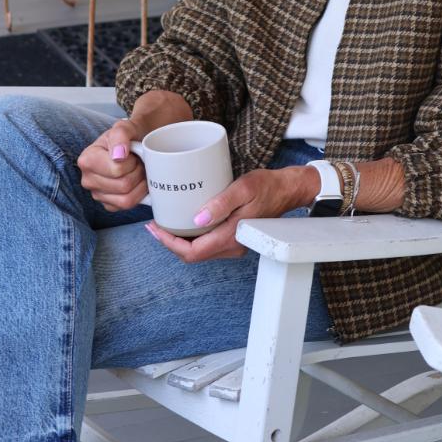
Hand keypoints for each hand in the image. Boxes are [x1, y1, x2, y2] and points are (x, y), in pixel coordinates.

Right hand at [78, 117, 148, 211]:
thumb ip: (120, 134)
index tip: (131, 153)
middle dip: (137, 172)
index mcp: (87, 160)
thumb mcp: (124, 127)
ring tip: (138, 171)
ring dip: (140, 184)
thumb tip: (118, 155)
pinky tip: (136, 182)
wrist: (134, 145)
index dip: (131, 161)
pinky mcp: (108, 205)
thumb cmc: (127, 137)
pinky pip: (128, 206)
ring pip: (127, 200)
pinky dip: (138, 195)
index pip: (117, 170)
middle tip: (138, 162)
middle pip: (124, 186)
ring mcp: (97, 195)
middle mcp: (88, 180)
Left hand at [145, 166, 314, 262]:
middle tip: (154, 226)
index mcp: (231, 237)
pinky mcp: (235, 239)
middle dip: (170, 243)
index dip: (169, 243)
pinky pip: (208, 244)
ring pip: (200, 252)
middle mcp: (232, 246)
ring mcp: (234, 245)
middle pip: (193, 255)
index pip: (192, 252)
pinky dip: (192, 237)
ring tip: (165, 223)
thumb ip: (221, 204)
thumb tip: (196, 220)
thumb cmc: (266, 185)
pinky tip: (185, 222)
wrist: (287, 190)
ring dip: (180, 241)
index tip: (155, 228)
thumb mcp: (243, 188)